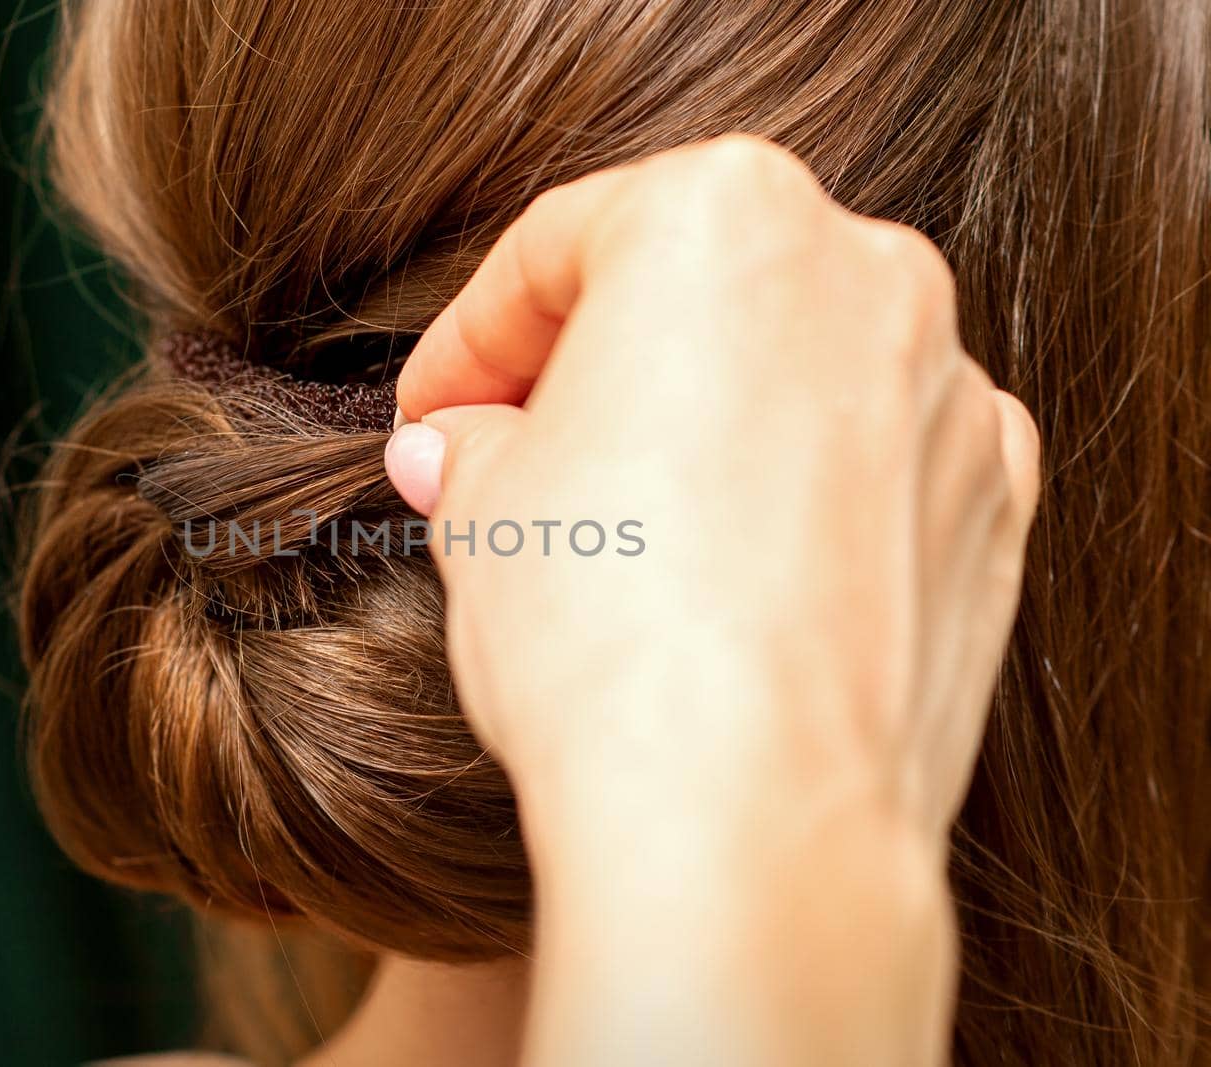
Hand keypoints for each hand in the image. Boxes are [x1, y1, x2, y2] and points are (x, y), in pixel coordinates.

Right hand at [388, 134, 1039, 845]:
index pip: (560, 248)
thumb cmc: (603, 632)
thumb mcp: (482, 506)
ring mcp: (947, 392)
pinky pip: (871, 465)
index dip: (472, 338)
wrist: (751, 818)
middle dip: (590, 368)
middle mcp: (866, 273)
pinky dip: (799, 497)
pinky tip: (733, 577)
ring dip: (700, 428)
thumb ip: (476, 443)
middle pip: (692, 293)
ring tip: (621, 528)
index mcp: (724, 216)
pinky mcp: (991, 506)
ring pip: (789, 374)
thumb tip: (459, 447)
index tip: (435, 410)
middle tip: (512, 452)